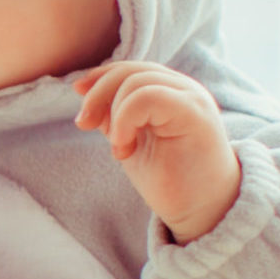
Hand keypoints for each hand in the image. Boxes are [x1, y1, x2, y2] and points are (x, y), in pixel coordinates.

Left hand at [73, 61, 241, 243]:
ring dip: (114, 114)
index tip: (77, 93)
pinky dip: (125, 119)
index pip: (131, 68)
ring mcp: (192, 98)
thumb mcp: (130, 139)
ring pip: (136, 81)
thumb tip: (81, 87)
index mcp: (171, 92)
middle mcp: (184, 89)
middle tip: (85, 125)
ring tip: (120, 148)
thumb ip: (113, 113)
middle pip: (130, 71)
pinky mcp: (194, 112)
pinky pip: (148, 96)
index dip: (100, 77)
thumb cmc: (169, 178)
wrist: (202, 210)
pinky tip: (125, 146)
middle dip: (97, 95)